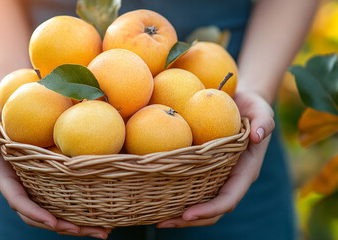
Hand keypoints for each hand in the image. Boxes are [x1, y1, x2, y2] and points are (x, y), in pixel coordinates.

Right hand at [0, 101, 109, 238]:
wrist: (12, 108)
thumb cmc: (0, 113)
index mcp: (5, 176)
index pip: (18, 200)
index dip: (34, 213)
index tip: (54, 222)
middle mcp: (20, 185)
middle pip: (40, 215)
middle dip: (64, 227)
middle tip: (96, 232)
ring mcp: (34, 184)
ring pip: (54, 210)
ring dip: (78, 224)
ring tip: (105, 230)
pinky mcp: (48, 178)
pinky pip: (62, 197)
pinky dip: (79, 208)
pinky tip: (101, 214)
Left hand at [157, 91, 274, 227]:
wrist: (242, 102)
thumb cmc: (253, 106)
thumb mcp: (261, 110)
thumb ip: (263, 122)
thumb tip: (257, 135)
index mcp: (245, 171)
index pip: (228, 198)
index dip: (210, 209)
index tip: (188, 214)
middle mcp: (230, 178)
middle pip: (212, 209)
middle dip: (189, 220)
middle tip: (162, 223)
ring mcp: (217, 175)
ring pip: (200, 201)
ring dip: (179, 213)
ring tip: (155, 217)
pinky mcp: (205, 168)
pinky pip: (191, 185)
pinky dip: (175, 194)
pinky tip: (155, 194)